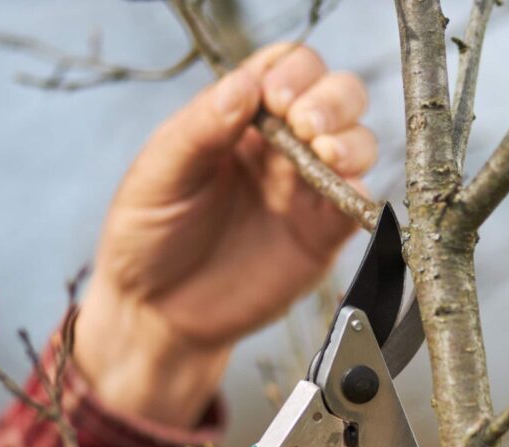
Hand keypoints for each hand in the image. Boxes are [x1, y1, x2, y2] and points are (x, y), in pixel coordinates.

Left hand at [73, 44, 376, 427]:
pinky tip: (344, 193)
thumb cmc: (147, 239)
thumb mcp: (158, 175)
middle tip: (305, 124)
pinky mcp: (321, 237)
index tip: (274, 98)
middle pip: (336, 97)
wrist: (156, 314)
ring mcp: (304, 191)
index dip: (293, 73)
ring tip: (325, 154)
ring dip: (352, 141)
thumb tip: (245, 83)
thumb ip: (200, 128)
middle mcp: (280, 149)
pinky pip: (358, 207)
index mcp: (239, 122)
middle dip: (333, 100)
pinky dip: (362, 195)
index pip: (285, 70)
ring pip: (358, 145)